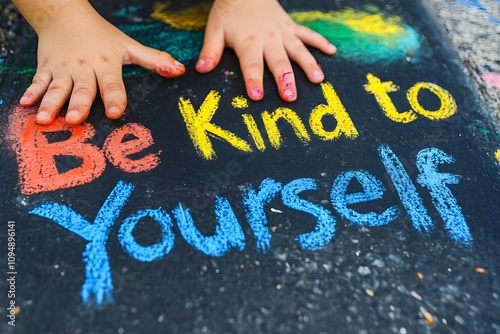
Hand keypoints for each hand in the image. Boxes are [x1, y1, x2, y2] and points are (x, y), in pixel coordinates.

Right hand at [19, 1, 184, 124]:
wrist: (66, 15)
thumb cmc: (102, 36)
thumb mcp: (129, 46)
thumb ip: (154, 60)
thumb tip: (180, 70)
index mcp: (106, 65)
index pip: (112, 84)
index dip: (115, 98)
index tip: (115, 113)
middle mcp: (84, 69)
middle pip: (82, 89)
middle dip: (79, 104)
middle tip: (75, 119)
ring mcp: (63, 69)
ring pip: (56, 88)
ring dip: (51, 104)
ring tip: (45, 119)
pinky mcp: (46, 68)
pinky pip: (38, 81)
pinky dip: (31, 93)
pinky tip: (25, 105)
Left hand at [196, 0, 335, 101]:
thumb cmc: (229, 11)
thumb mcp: (214, 30)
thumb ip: (209, 51)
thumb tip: (201, 70)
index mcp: (249, 42)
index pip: (251, 65)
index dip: (253, 80)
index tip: (257, 96)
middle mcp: (269, 39)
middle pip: (278, 62)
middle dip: (285, 80)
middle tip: (290, 97)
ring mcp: (283, 33)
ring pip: (298, 50)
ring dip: (309, 65)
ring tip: (318, 80)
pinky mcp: (291, 27)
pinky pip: (308, 34)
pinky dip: (321, 42)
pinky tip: (332, 51)